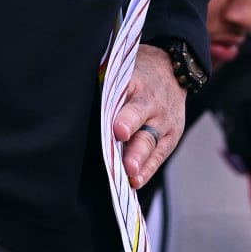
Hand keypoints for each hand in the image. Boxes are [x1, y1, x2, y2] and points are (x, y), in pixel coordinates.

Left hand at [112, 43, 187, 188]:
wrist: (170, 70)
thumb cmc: (137, 75)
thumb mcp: (123, 73)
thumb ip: (108, 92)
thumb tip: (79, 108)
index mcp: (137, 84)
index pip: (130, 101)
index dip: (125, 117)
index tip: (118, 131)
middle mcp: (153, 104)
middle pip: (142, 126)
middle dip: (134, 146)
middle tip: (127, 163)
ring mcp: (164, 122)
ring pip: (151, 143)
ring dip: (140, 160)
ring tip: (131, 174)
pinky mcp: (171, 136)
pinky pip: (159, 155)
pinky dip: (147, 169)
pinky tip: (136, 180)